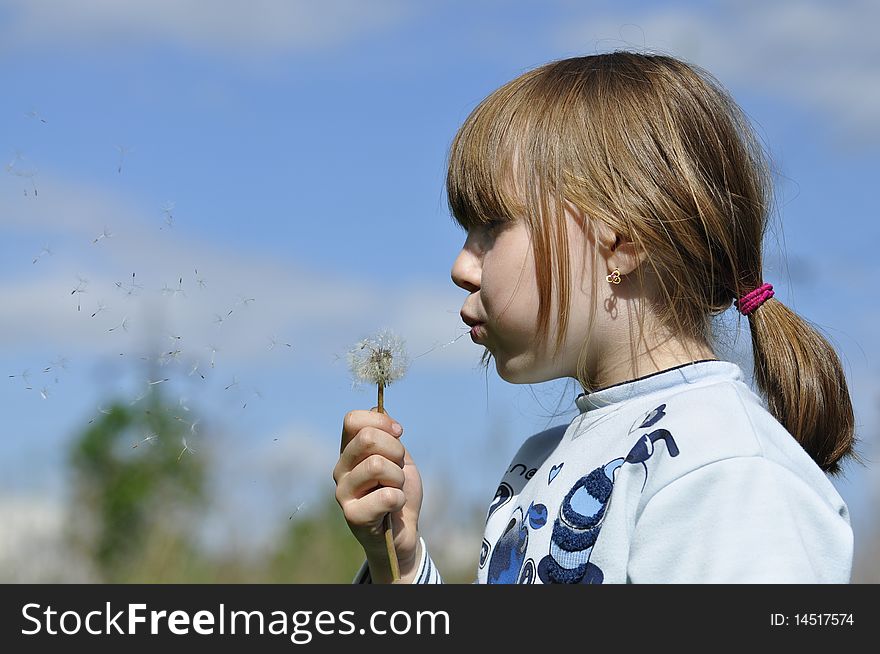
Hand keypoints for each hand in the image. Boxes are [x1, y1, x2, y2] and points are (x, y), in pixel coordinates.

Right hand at [333, 407, 422, 582]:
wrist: (403, 533)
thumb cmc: (398, 493)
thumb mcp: (398, 458)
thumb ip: (387, 435)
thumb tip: (378, 408)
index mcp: (349, 451)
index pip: (352, 420)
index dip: (381, 422)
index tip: (399, 433)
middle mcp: (340, 469)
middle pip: (367, 438)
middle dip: (395, 451)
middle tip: (398, 469)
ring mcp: (343, 492)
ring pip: (377, 465)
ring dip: (398, 478)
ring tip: (395, 490)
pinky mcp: (352, 515)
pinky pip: (388, 495)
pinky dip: (399, 499)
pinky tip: (393, 508)